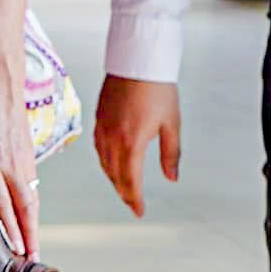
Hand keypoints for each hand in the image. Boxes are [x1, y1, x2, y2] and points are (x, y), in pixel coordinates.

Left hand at [0, 44, 37, 259]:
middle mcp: (12, 163)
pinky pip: (32, 185)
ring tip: (33, 246)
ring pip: (32, 198)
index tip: (16, 249)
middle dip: (30, 236)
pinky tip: (30, 217)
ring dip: (33, 224)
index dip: (10, 229)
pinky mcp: (29, 153)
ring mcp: (24, 158)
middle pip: (25, 208)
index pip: (3, 203)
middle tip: (32, 259)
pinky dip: (33, 205)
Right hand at [96, 74, 180, 217]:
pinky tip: (111, 163)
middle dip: (124, 192)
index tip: (139, 211)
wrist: (137, 60)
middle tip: (133, 203)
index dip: (135, 199)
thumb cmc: (157, 88)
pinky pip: (98, 149)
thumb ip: (171, 154)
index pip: (131, 180)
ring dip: (113, 179)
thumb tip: (172, 177)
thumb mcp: (171, 123)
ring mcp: (103, 128)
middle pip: (115, 176)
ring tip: (123, 188)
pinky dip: (105, 162)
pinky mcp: (99, 118)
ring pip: (104, 164)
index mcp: (132, 142)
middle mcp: (113, 138)